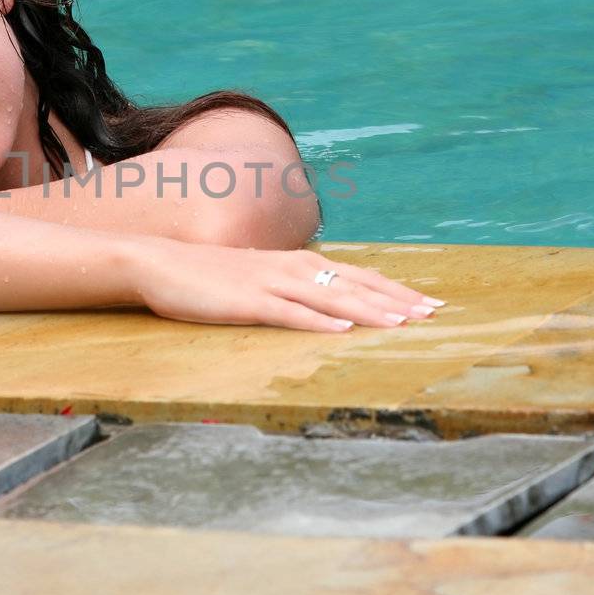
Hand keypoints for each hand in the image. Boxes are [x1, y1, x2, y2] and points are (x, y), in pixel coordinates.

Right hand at [121, 236, 443, 332]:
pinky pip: (288, 313)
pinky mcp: (247, 302)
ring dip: (367, 310)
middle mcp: (291, 269)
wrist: (160, 262)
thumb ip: (290, 288)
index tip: (428, 303)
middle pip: (353, 285)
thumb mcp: (258, 278)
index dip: (394, 289)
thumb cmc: (208, 275)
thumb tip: (322, 306)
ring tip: (401, 324)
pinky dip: (316, 322)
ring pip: (329, 298)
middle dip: (396, 300)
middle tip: (434, 314)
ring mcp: (269, 285)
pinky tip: (340, 332)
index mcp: (296, 264)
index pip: (356, 276)